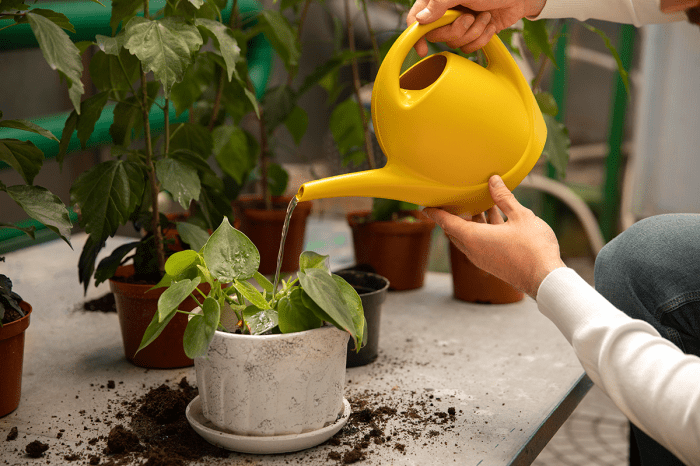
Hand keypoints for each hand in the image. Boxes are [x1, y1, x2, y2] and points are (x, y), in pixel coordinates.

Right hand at [406, 0, 546, 55]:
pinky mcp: (473, 34)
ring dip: (474, 33)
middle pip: (437, 36)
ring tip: (484, 17)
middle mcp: (446, 13)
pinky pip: (469, 48)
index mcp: (437, 1)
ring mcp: (460, 24)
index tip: (422, 48)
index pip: (416, 19)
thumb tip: (420, 19)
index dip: (416, 36)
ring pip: (455, 44)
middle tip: (470, 17)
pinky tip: (489, 24)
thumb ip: (438, 4)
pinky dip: (482, 39)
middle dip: (457, 30)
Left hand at [423, 175, 565, 298]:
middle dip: (454, 214)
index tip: (425, 206)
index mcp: (473, 238)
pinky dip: (481, 229)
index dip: (436, 212)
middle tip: (453, 199)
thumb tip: (493, 180)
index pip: (447, 222)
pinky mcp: (492, 262)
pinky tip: (495, 216)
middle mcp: (473, 250)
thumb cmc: (533, 247)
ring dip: (472, 220)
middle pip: (456, 230)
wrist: (546, 280)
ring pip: (469, 236)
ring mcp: (482, 258)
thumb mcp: (520, 216)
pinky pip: (480, 242)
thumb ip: (504, 198)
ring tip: (478, 202)